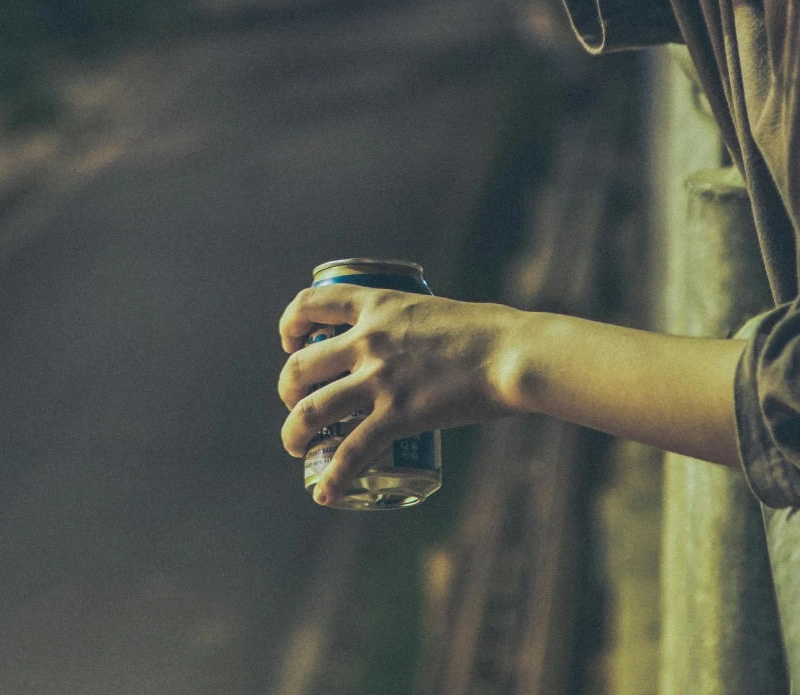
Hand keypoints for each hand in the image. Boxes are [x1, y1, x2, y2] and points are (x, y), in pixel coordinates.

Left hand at [277, 284, 522, 503]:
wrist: (512, 353)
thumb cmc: (488, 332)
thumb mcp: (433, 313)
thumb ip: (409, 329)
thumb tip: (407, 349)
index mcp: (378, 305)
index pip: (311, 304)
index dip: (290, 324)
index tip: (292, 341)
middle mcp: (368, 339)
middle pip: (300, 365)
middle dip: (287, 390)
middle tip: (297, 404)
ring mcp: (379, 379)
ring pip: (310, 410)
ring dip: (292, 433)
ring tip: (295, 446)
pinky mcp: (396, 416)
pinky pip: (350, 453)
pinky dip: (332, 478)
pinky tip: (325, 494)